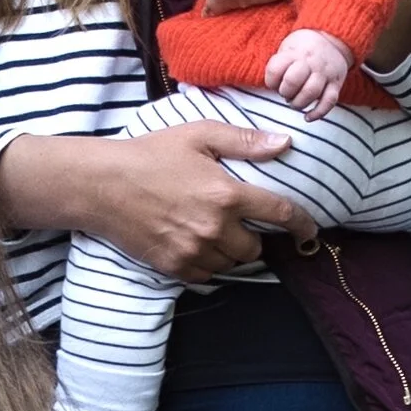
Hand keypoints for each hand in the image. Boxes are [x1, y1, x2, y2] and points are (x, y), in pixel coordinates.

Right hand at [67, 122, 315, 274]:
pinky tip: (193, 242)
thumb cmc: (150, 154)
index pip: (279, 213)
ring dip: (229, 250)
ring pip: (231, 263)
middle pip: (255, 247)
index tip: (310, 231)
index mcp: (226, 193)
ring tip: (210, 230)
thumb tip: (285, 143)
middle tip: (234, 220)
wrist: (101, 185)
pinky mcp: (174, 267)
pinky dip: (207, 263)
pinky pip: (207, 276)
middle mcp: (214, 227)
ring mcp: (194, 251)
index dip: (301, 224)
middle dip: (251, 236)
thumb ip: (244, 141)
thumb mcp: (199, 135)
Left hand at [265, 27, 351, 115]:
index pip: (276, 69)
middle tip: (286, 94)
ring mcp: (325, 73)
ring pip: (311, 92)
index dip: (270, 81)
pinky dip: (318, 113)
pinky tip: (308, 118)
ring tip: (295, 103)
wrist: (333, 39)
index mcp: (295, 52)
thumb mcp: (288, 47)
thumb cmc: (303, 49)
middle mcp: (311, 61)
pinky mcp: (336, 84)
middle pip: (293, 81)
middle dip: (285, 92)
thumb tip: (275, 88)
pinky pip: (329, 102)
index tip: (273, 83)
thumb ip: (279, 64)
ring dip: (299, 103)